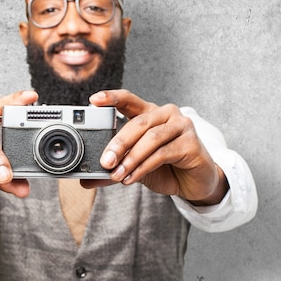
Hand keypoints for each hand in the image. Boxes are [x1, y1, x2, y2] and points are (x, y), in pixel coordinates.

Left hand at [82, 89, 228, 205]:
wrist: (195, 183)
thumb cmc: (166, 168)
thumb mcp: (136, 166)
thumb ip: (114, 168)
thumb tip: (86, 180)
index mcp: (151, 113)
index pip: (129, 100)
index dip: (112, 98)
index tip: (93, 100)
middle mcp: (167, 114)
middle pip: (138, 123)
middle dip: (118, 143)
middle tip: (104, 161)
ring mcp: (182, 126)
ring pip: (151, 138)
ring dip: (131, 158)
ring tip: (117, 174)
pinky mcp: (191, 143)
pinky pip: (162, 153)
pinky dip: (143, 167)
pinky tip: (131, 178)